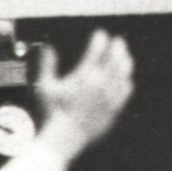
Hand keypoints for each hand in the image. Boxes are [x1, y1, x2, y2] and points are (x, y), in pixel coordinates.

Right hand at [34, 30, 134, 154]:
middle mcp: (100, 83)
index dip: (100, 39)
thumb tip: (49, 47)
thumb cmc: (53, 111)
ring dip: (125, 60)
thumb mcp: (45, 86)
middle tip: (117, 40)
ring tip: (124, 55)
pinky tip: (125, 77)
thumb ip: (47, 65)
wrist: (66, 137)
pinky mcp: (115, 107)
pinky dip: (126, 80)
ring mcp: (110, 95)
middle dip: (117, 46)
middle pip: (115, 58)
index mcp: (83, 75)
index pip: (97, 50)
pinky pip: (126, 89)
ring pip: (124, 72)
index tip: (100, 33)